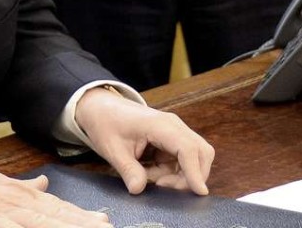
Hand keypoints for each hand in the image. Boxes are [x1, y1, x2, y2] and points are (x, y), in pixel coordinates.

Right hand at [0, 155, 111, 226]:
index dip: (81, 214)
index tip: (103, 220)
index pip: (56, 204)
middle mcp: (16, 200)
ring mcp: (3, 211)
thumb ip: (22, 185)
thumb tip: (45, 182)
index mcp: (18, 191)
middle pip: (57, 215)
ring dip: (67, 227)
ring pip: (44, 223)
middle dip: (84, 224)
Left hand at [75, 88, 213, 195]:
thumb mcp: (112, 149)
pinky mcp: (171, 140)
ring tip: (148, 176)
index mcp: (159, 125)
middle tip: (162, 186)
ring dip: (177, 175)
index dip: (195, 172)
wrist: (100, 108)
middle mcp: (173, 126)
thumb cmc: (106, 123)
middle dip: (190, 176)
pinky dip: (170, 171)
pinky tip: (149, 170)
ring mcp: (174, 132)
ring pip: (193, 159)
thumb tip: (138, 189)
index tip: (199, 192)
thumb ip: (128, 170)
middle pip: (201, 153)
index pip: (187, 148)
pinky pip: (181, 161)